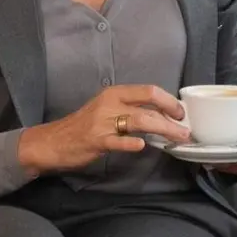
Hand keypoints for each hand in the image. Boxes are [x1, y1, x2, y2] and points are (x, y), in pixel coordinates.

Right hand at [17, 84, 192, 175]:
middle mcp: (110, 104)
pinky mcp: (95, 141)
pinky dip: (131, 143)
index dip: (169, 101)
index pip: (149, 91)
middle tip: (185, 129)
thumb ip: (130, 110)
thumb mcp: (107, 110)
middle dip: (171, 117)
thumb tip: (162, 116)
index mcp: (115, 93)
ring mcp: (103, 122)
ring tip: (178, 138)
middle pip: (148, 106)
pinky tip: (142, 146)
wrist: (51, 141)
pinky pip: (117, 141)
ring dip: (163, 129)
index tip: (181, 113)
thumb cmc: (83, 126)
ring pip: (139, 121)